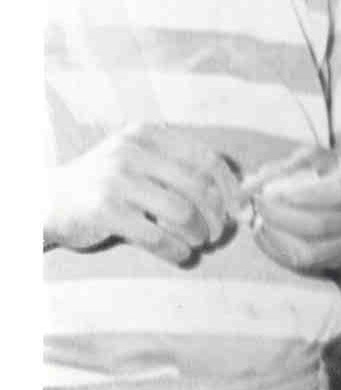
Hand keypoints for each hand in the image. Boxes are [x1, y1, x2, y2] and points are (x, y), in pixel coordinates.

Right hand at [46, 125, 238, 263]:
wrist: (49, 200)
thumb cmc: (110, 186)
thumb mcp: (143, 163)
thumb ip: (184, 170)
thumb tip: (242, 196)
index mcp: (148, 135)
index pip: (207, 159)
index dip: (231, 189)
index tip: (241, 212)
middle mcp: (132, 151)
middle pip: (199, 188)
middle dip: (216, 218)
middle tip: (216, 235)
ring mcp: (116, 179)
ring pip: (182, 213)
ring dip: (198, 235)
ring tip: (196, 243)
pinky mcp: (105, 210)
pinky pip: (158, 236)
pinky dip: (176, 251)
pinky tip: (179, 254)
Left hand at [249, 153, 340, 277]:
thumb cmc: (330, 179)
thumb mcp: (316, 161)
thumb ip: (284, 167)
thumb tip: (251, 184)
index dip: (304, 193)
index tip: (272, 191)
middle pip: (322, 224)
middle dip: (279, 215)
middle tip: (256, 203)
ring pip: (310, 250)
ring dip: (275, 234)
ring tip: (258, 218)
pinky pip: (303, 261)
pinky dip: (277, 247)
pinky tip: (264, 231)